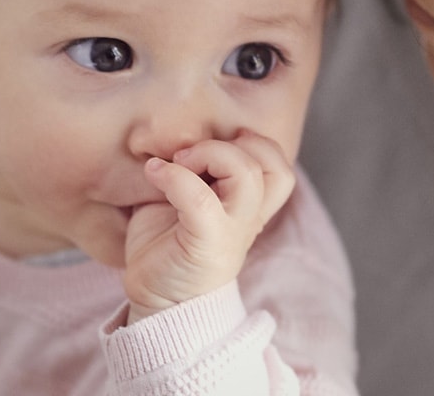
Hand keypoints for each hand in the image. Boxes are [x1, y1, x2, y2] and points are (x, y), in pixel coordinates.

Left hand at [122, 131, 294, 323]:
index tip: (214, 144)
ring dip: (211, 154)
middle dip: (232, 145)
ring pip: (248, 176)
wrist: (157, 300)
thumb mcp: (186, 197)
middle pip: (273, 166)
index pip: (279, 164)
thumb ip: (194, 168)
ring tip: (177, 162)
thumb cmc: (167, 244)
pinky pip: (201, 199)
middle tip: (190, 154)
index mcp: (251, 206)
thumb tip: (177, 132)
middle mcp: (249, 218)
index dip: (255, 143)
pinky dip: (174, 177)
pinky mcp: (205, 244)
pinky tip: (154, 173)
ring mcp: (231, 232)